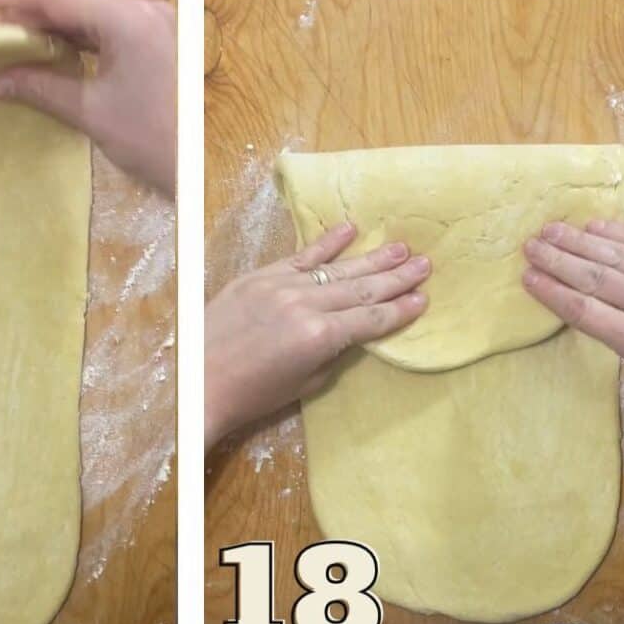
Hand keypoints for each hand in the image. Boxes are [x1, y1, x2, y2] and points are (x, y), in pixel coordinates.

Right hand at [0, 0, 175, 196]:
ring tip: (15, 38)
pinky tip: (52, 50)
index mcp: (130, 21)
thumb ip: (42, 88)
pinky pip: (110, 31)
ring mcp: (156, 26)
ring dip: (54, 26)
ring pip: (92, 15)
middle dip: (32, 12)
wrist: (199, 171)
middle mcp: (146, 12)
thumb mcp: (90, 112)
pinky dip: (79, 39)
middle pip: (77, 1)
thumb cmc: (151, 141)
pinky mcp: (158, 44)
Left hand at [205, 223, 429, 448]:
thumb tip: (350, 332)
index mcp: (320, 337)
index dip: (399, 311)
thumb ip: (331, 354)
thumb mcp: (303, 384)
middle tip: (426, 264)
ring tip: (402, 247)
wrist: (197, 381)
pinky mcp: (260, 276)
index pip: (370, 320)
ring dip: (372, 258)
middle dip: (396, 278)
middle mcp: (306, 305)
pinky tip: (350, 229)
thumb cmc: (251, 394)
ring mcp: (282, 285)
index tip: (424, 299)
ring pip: (337, 269)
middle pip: (361, 289)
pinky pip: (301, 256)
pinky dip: (326, 243)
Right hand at [524, 221, 623, 397]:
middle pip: (595, 278)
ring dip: (580, 241)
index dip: (551, 291)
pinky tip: (596, 227)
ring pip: (618, 255)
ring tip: (552, 230)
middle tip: (530, 246)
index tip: (526, 277)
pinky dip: (620, 233)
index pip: (584, 311)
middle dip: (558, 260)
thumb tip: (589, 302)